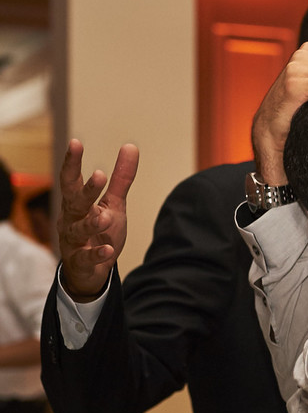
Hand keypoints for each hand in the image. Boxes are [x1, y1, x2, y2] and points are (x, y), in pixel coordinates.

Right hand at [57, 139, 138, 301]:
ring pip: (78, 230)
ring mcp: (73, 241)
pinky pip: (86, 258)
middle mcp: (71, 220)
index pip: (71, 180)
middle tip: (99, 175)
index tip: (76, 142)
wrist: (91, 270)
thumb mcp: (114, 204)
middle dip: (85, 190)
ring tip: (105, 217)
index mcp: (77, 203)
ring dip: (91, 223)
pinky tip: (107, 250)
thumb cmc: (99, 231)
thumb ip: (122, 179)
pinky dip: (96, 254)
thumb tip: (131, 146)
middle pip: (73, 202)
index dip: (72, 162)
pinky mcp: (80, 262)